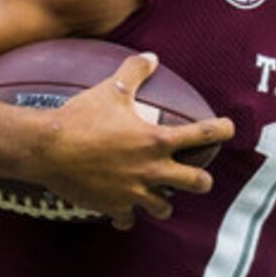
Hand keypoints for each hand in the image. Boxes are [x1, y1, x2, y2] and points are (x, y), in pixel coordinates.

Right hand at [29, 53, 233, 228]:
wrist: (47, 148)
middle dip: (201, 180)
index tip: (228, 129)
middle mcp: (152, 169)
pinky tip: (122, 210)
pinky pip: (128, 220)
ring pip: (165, 208)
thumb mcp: (109, 90)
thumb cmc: (80, 117)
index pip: (203, 135)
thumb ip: (134, 72)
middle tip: (196, 176)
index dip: (221, 130)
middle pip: (199, 183)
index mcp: (156, 140)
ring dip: (163, 201)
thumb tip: (152, 56)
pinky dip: (127, 216)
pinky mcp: (115, 208)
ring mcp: (135, 192)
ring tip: (157, 195)